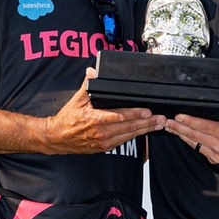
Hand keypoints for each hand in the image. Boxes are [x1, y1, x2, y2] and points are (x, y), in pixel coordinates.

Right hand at [43, 68, 165, 154]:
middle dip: (148, 123)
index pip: (120, 116)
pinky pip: (124, 141)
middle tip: (161, 119)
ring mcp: (104, 141)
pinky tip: (145, 132)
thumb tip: (92, 71)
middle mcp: (102, 132)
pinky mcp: (105, 147)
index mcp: (96, 119)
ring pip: (130, 135)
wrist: (57, 138)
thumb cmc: (67, 119)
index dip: (135, 114)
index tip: (148, 111)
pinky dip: (136, 136)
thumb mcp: (77, 100)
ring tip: (159, 125)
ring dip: (145, 130)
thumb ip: (87, 85)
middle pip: (130, 127)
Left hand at [164, 84, 218, 164]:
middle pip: (194, 136)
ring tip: (169, 127)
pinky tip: (181, 134)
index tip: (178, 116)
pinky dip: (189, 141)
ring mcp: (217, 154)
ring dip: (180, 134)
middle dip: (178, 127)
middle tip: (166, 121)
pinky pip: (199, 149)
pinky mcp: (215, 159)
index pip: (205, 126)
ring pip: (194, 143)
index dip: (190, 121)